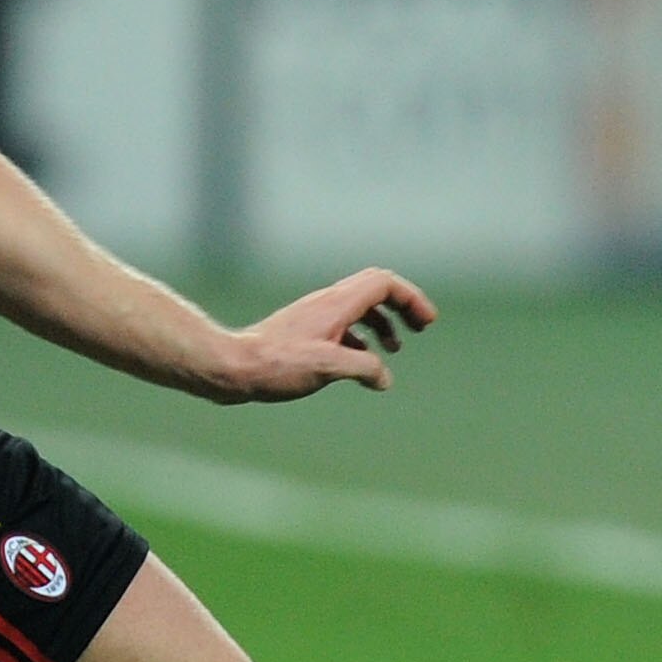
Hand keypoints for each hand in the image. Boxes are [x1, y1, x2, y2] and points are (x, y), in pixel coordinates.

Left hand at [217, 269, 435, 400]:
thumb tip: (384, 377)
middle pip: (375, 288)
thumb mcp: (327, 367)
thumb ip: (363, 368)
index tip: (426, 323)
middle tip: (420, 327)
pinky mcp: (306, 332)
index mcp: (337, 304)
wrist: (235, 367)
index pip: (384, 283)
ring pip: (360, 307)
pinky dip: (362, 337)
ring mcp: (316, 316)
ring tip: (394, 347)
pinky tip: (363, 361)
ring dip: (383, 322)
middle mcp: (328, 303)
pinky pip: (344, 325)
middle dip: (402, 304)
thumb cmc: (277, 364)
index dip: (411, 298)